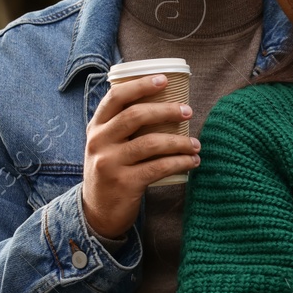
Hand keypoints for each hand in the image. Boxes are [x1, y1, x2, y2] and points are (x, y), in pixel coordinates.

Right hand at [82, 75, 200, 238]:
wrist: (97, 212)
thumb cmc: (110, 171)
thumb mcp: (106, 145)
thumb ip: (121, 126)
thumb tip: (162, 102)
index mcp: (96, 127)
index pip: (116, 97)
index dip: (141, 85)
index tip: (164, 80)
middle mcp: (99, 142)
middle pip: (135, 116)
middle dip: (166, 110)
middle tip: (188, 111)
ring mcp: (110, 163)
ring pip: (150, 142)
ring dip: (179, 141)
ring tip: (195, 144)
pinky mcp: (124, 183)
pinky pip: (158, 167)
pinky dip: (179, 162)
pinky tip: (192, 161)